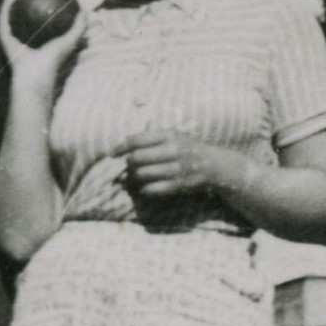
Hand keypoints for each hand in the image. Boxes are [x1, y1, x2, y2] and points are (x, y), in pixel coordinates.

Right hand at [0, 0, 85, 94]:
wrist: (35, 76)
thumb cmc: (53, 62)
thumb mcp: (70, 42)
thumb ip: (79, 28)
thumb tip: (84, 11)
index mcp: (41, 43)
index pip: (44, 25)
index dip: (46, 12)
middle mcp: (26, 42)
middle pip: (26, 21)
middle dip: (27, 7)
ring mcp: (14, 42)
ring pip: (11, 20)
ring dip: (12, 7)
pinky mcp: (4, 41)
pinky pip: (3, 23)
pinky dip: (4, 12)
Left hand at [121, 130, 256, 203]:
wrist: (213, 165)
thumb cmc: (187, 148)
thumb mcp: (173, 135)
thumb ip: (150, 137)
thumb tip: (124, 142)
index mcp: (169, 135)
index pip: (137, 140)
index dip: (121, 147)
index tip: (112, 153)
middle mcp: (173, 151)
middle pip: (136, 158)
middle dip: (128, 163)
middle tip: (128, 166)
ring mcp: (176, 169)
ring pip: (141, 175)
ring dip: (133, 177)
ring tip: (135, 176)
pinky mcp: (177, 185)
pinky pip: (150, 189)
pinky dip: (143, 189)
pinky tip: (145, 186)